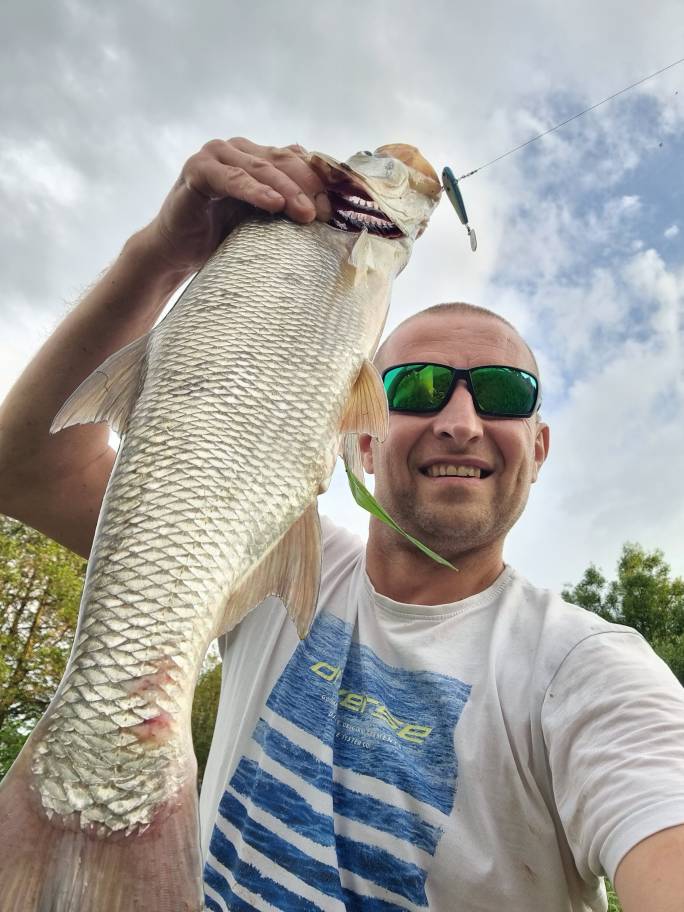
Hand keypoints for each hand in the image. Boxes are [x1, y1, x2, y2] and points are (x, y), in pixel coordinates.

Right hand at [146, 137, 332, 271]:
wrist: (177, 251)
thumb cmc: (221, 236)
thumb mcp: (264, 220)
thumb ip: (289, 206)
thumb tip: (331, 209)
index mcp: (258, 156)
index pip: (298, 160)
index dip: (321, 181)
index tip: (342, 207)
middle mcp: (239, 148)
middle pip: (285, 162)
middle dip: (309, 186)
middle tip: (328, 213)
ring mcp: (216, 155)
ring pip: (262, 169)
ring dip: (288, 190)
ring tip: (307, 212)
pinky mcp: (197, 170)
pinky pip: (232, 179)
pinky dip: (254, 191)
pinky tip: (273, 204)